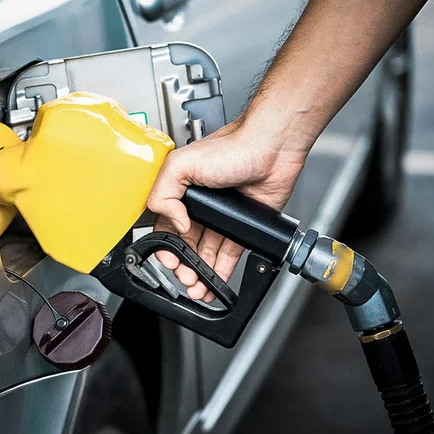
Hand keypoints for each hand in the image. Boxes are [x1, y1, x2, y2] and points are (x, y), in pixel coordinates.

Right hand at [146, 116, 305, 301]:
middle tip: (186, 278)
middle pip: (185, 244)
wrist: (271, 147)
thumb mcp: (180, 165)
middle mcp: (199, 205)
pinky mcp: (243, 224)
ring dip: (200, 273)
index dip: (165, 247)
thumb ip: (162, 194)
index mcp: (179, 191)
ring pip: (206, 253)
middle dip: (183, 266)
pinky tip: (216, 281)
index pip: (164, 227)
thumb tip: (173, 224)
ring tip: (198, 287)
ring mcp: (221, 216)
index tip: (169, 260)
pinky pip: (229, 252)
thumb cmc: (232, 146)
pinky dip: (222, 270)